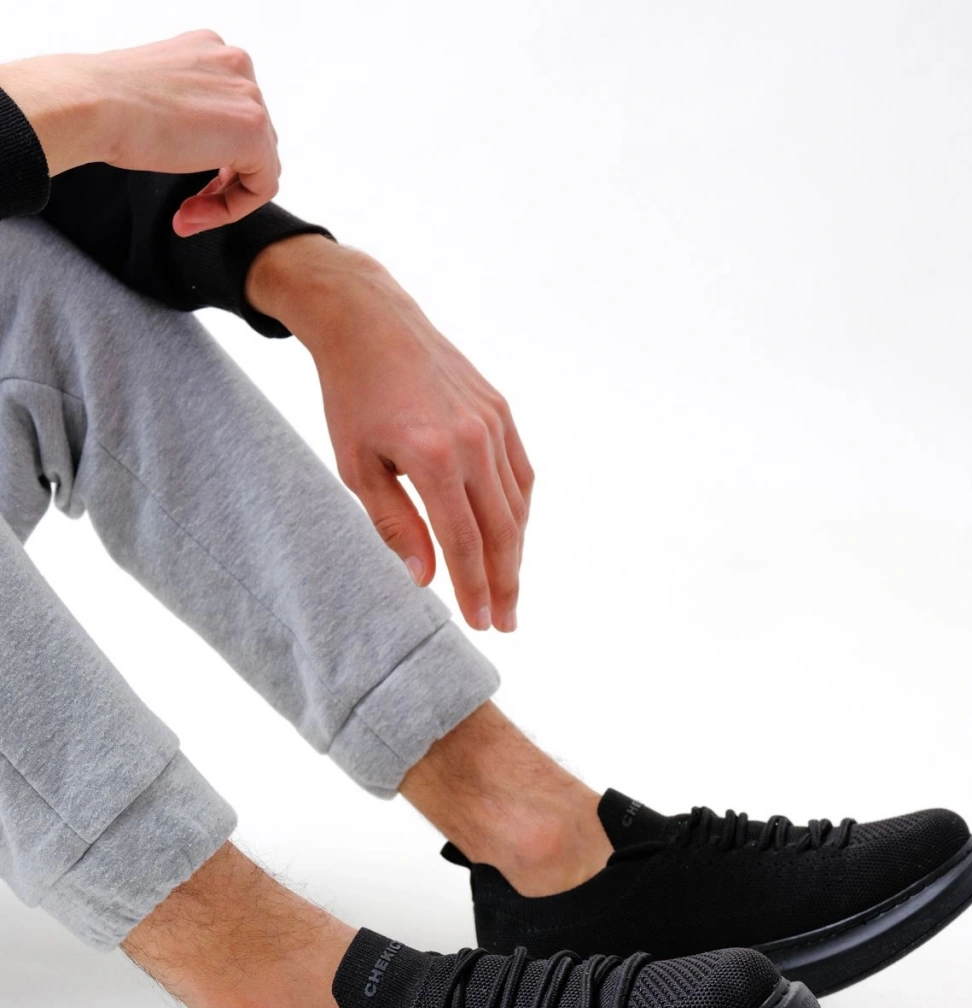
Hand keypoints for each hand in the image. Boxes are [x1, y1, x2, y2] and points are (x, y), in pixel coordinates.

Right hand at [0, 31, 279, 234]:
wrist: (95, 105)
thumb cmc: (106, 102)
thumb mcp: (157, 99)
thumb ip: (187, 112)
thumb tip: (197, 139)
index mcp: (211, 52)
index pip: (233, 117)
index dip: (213, 160)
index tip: (185, 185)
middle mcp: (236, 66)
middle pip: (251, 142)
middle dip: (220, 182)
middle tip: (187, 209)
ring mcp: (249, 95)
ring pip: (259, 165)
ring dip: (223, 199)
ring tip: (187, 215)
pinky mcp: (253, 131)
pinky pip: (262, 186)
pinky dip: (231, 209)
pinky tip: (193, 215)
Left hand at [247, 236, 532, 632]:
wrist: (369, 321)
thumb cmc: (352, 397)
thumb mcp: (357, 467)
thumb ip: (395, 525)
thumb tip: (426, 579)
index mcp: (433, 457)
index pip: (464, 542)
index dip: (475, 589)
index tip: (480, 623)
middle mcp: (473, 440)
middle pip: (501, 531)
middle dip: (504, 583)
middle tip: (504, 623)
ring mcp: (493, 422)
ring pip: (516, 505)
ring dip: (515, 553)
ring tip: (508, 589)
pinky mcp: (501, 410)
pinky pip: (520, 473)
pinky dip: (518, 511)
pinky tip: (511, 537)